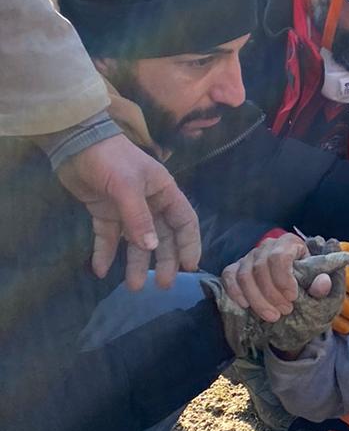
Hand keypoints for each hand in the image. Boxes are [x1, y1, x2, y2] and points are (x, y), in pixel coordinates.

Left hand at [55, 133, 201, 289]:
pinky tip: (101, 270)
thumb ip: (139, 218)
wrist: (75, 144)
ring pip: (136, 242)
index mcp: (164, 192)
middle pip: (161, 237)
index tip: (190, 268)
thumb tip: (151, 248)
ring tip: (134, 286)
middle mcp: (149, 203)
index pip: (184, 221)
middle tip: (162, 286)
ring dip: (136, 263)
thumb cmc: (111, 160)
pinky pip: (108, 238)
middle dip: (163, 261)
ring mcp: (126, 209)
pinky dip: (105, 254)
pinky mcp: (104, 213)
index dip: (189, 244)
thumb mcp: (128, 187)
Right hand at [221, 233, 318, 322]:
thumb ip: (321, 285)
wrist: (292, 289)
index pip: (280, 256)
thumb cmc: (306, 283)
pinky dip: (235, 291)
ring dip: (256, 299)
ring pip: (244, 275)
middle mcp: (267, 245)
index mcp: (289, 243)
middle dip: (271, 294)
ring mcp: (249, 256)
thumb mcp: (317, 285)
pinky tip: (245, 306)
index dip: (284, 278)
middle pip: (261, 267)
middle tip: (284, 312)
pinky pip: (229, 276)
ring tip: (271, 316)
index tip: (292, 298)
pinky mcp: (235, 267)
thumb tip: (323, 282)